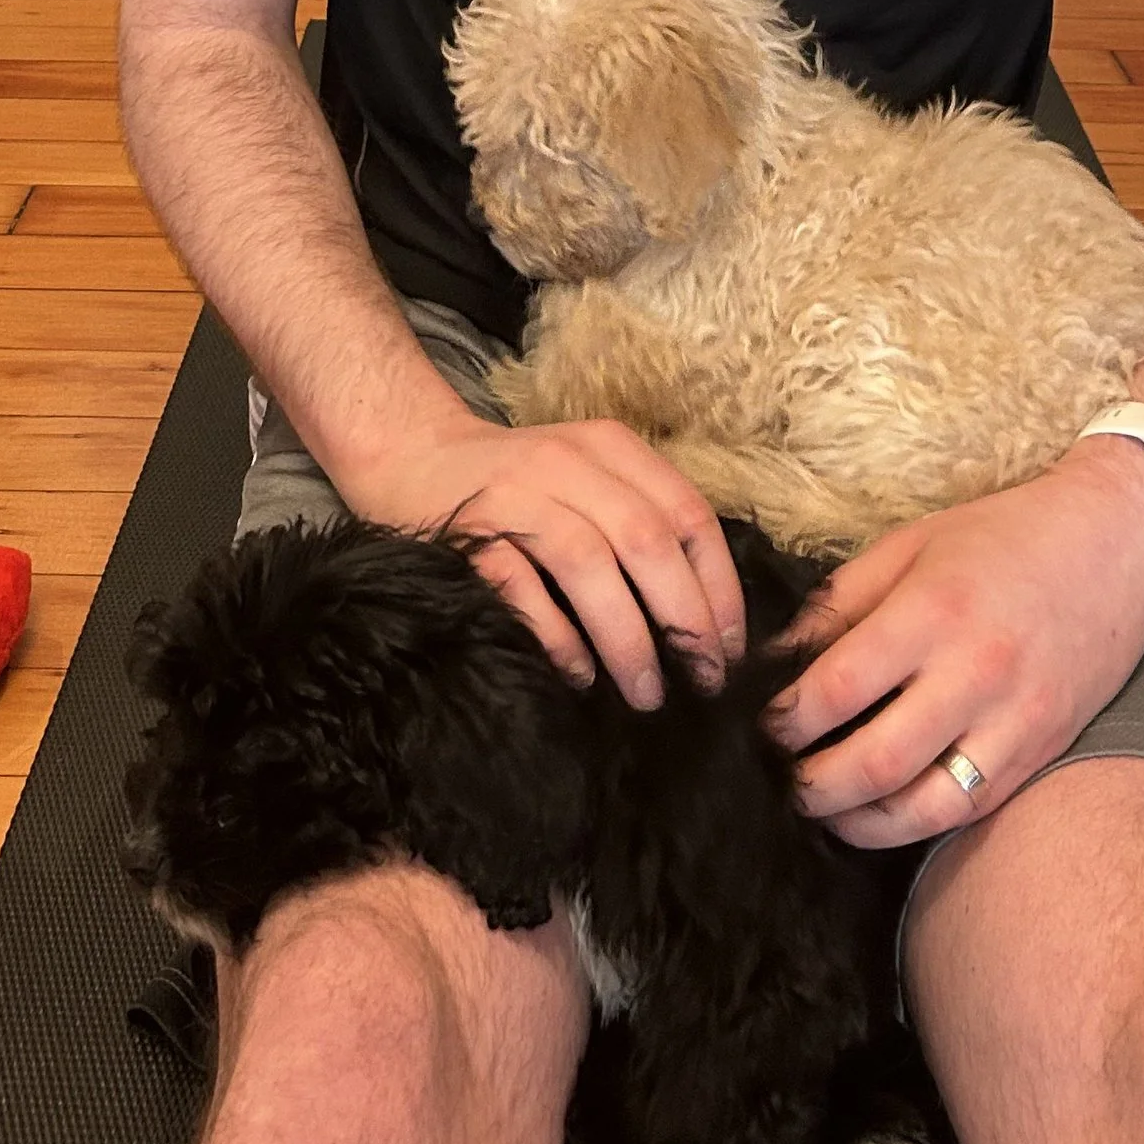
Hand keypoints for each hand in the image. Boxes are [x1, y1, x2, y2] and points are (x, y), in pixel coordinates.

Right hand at [336, 413, 746, 713]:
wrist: (412, 455)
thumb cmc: (519, 486)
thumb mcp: (589, 482)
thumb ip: (641, 526)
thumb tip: (707, 622)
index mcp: (611, 449)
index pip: (689, 514)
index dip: (719, 587)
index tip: (730, 650)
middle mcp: (569, 462)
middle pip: (648, 540)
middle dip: (685, 619)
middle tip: (702, 682)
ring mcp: (517, 494)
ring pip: (590, 563)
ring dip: (626, 637)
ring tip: (645, 693)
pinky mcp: (470, 531)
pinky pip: (522, 588)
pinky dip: (558, 636)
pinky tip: (578, 675)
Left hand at [765, 436, 1143, 848]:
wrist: (1114, 542)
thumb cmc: (1004, 536)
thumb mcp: (910, 543)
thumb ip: (841, 601)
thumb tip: (780, 658)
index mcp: (932, 611)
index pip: (836, 689)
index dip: (784, 720)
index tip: (760, 727)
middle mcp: (974, 672)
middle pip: (873, 762)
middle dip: (812, 786)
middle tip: (780, 783)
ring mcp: (1015, 719)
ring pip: (924, 806)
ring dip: (860, 823)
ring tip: (825, 811)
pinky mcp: (1043, 749)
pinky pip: (971, 806)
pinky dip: (919, 821)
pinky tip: (886, 812)